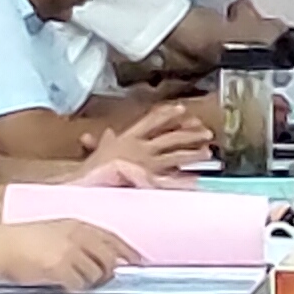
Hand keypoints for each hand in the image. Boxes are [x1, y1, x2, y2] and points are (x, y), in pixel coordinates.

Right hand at [1, 219, 136, 289]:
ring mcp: (70, 252)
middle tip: (104, 279)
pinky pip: (80, 284)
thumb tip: (97, 257)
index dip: (128, 251)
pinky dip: (76, 287)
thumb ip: (77, 240)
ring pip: (97, 273)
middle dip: (110, 271)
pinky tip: (65, 284)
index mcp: (77, 224)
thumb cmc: (21, 242)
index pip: (113, 237)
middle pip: (110, 258)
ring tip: (77, 281)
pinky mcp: (61, 268)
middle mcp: (77, 235)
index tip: (137, 261)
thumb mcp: (54, 231)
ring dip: (91, 281)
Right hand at [85, 103, 207, 177]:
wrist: (85, 185)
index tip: (182, 108)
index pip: (151, 120)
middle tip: (206, 132)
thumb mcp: (95, 152)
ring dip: (193, 153)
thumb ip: (100, 142)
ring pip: (176, 155)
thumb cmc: (89, 171)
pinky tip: (197, 180)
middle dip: (189, 133)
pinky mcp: (148, 181)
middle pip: (170, 136)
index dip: (167, 113)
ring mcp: (146, 164)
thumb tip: (99, 134)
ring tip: (208, 152)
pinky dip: (184, 180)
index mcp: (128, 138)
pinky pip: (171, 180)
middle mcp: (140, 148)